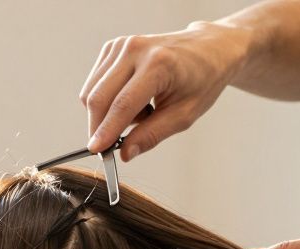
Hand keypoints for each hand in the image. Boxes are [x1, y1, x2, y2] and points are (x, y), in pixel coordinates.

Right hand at [80, 21, 251, 160]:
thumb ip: (152, 135)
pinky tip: (132, 98)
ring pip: (92, 92)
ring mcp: (121, 45)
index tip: (95, 150)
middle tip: (112, 145)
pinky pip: (95, 84)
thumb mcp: (184, 115)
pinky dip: (107, 99)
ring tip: (141, 112)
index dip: (106, 130)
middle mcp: (135, 50)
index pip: (123, 104)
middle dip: (99, 127)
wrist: (207, 49)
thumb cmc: (201, 80)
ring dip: (107, 113)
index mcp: (158, 64)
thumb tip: (125, 153)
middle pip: (100, 97)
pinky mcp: (113, 47)